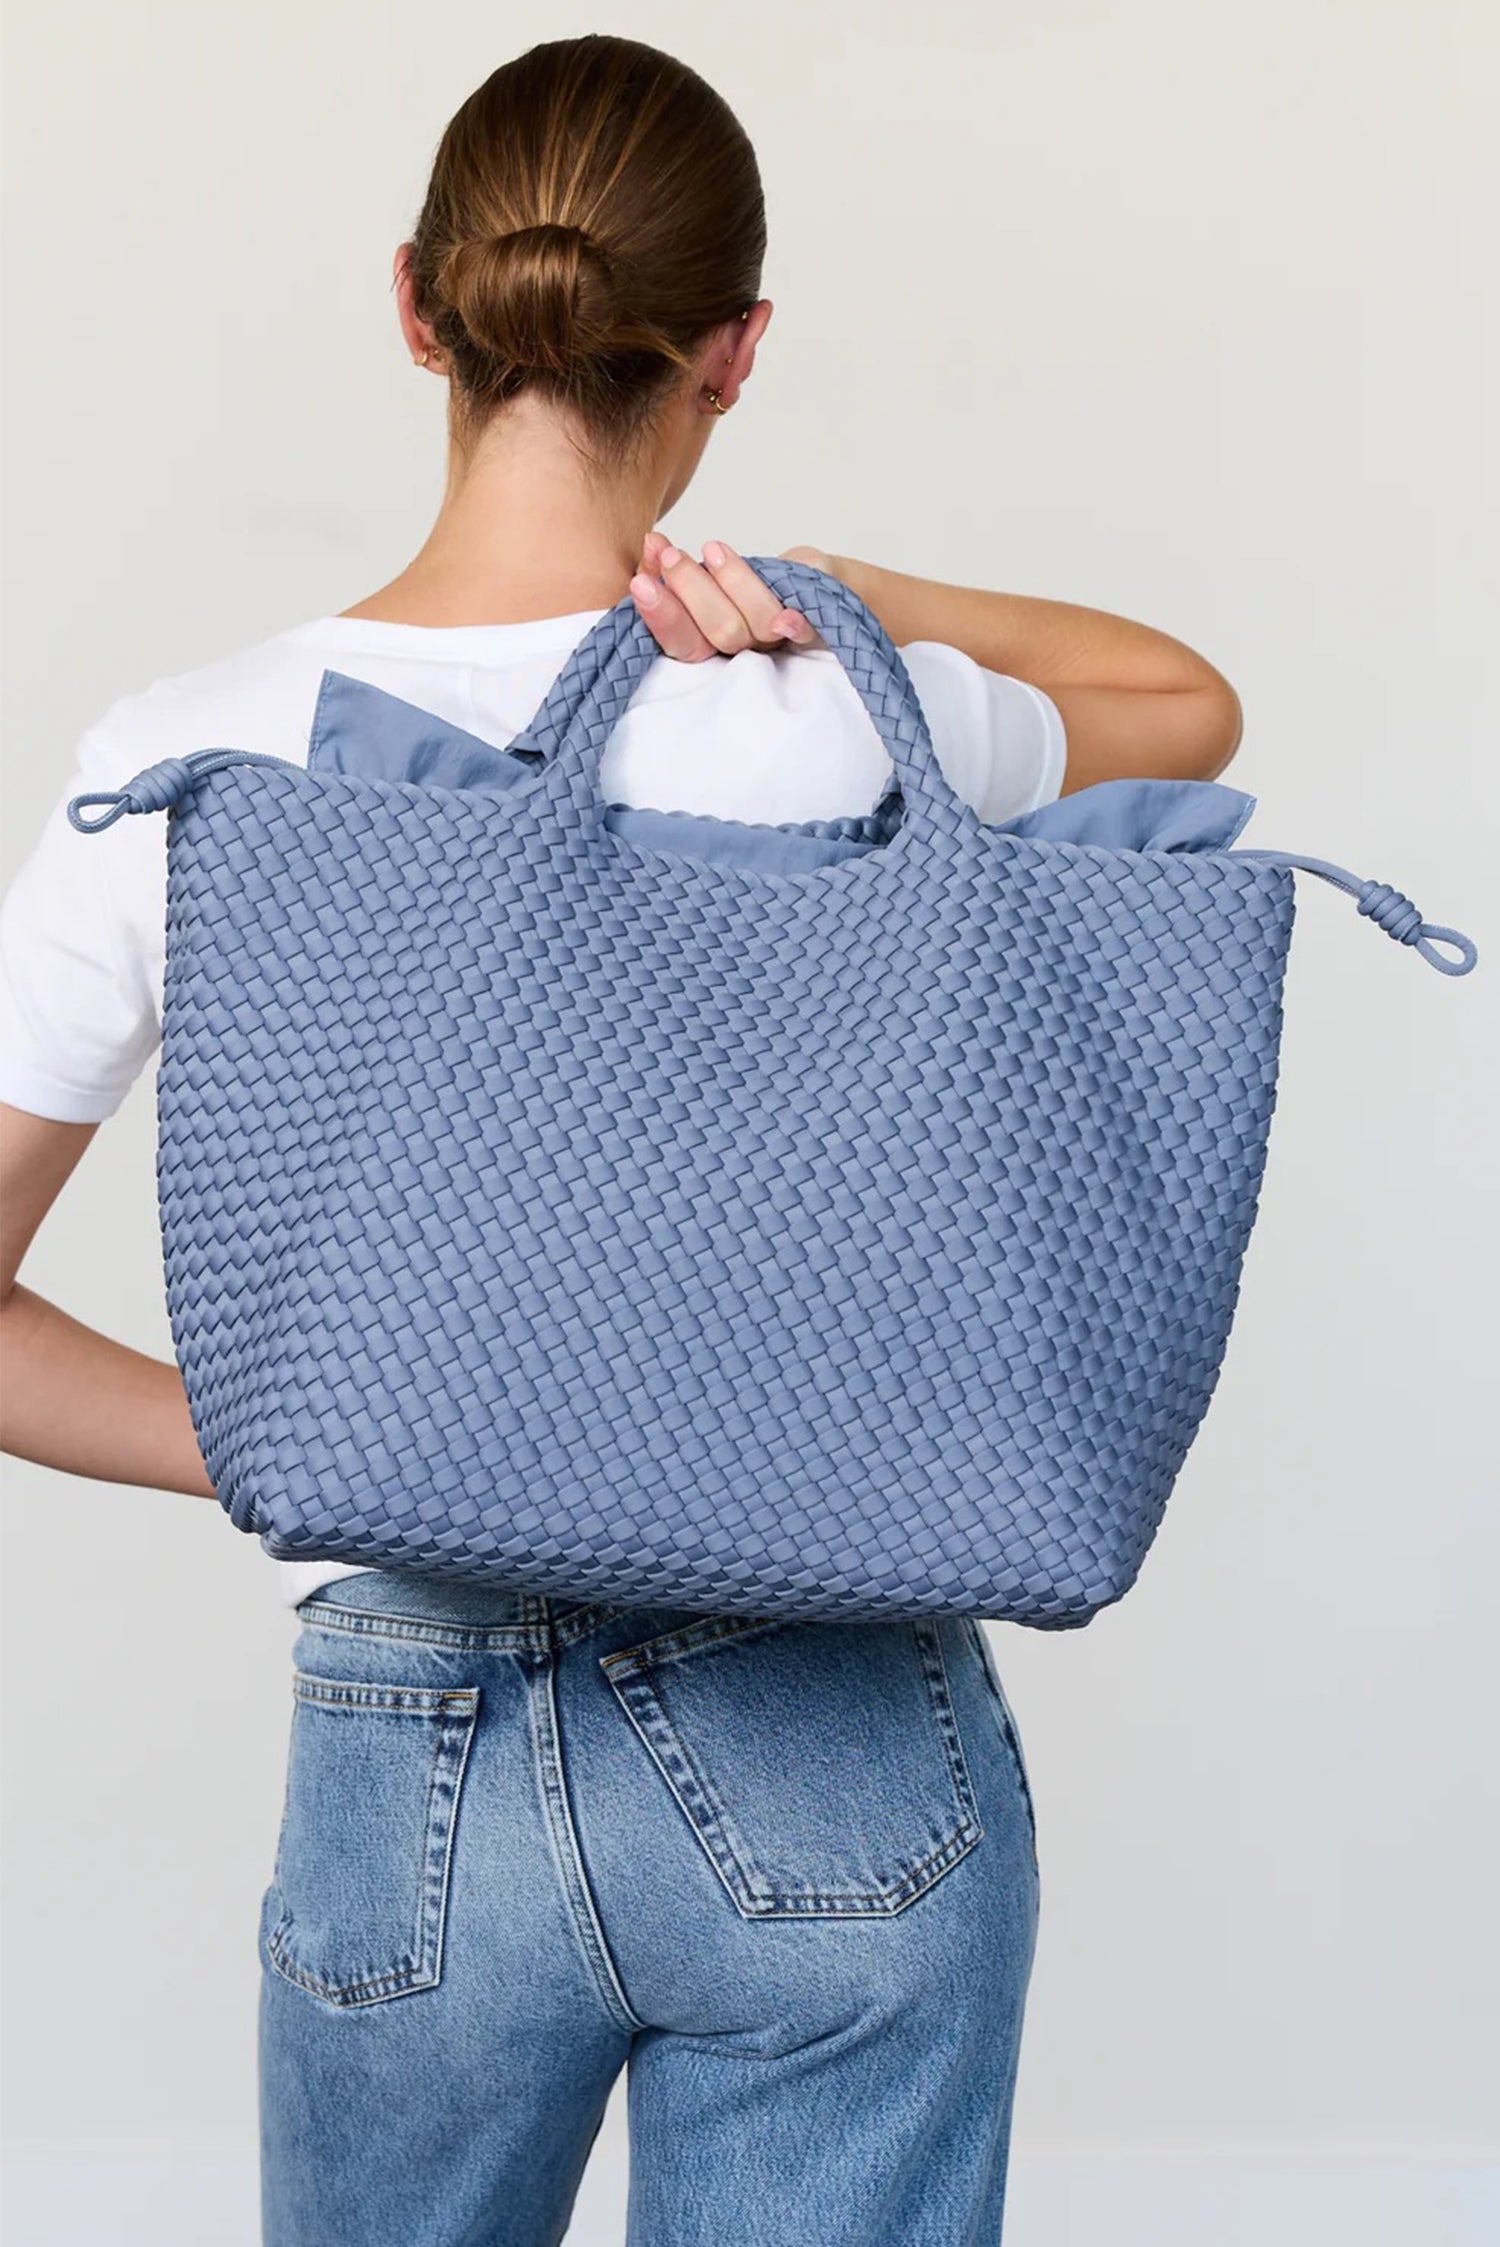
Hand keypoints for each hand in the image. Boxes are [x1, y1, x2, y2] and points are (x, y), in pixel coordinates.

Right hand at [629, 534, 833, 660]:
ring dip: (732, 584)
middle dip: (692, 592)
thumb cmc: (752, 579)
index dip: (662, 617)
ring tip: (711, 547)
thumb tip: (651, 545)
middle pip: (719, 633)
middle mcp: (744, 652)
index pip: (683, 644)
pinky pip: (804, 628)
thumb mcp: (707, 570)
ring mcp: (777, 640)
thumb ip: (671, 567)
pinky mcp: (813, 626)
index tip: (641, 583)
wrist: (819, 578)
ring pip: (756, 624)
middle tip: (672, 556)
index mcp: (711, 645)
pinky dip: (795, 624)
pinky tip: (787, 618)